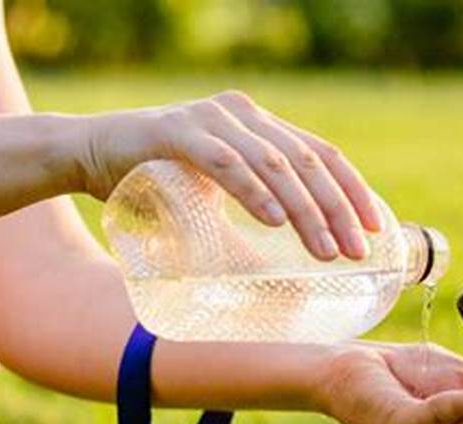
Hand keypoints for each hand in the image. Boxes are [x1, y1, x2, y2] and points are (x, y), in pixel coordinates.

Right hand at [73, 90, 381, 260]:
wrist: (88, 156)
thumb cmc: (159, 184)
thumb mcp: (222, 200)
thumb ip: (261, 213)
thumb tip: (306, 270)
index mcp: (262, 127)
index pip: (322, 154)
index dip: (353, 191)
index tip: (374, 230)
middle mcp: (244, 116)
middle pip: (307, 161)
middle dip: (337, 210)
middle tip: (354, 252)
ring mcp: (211, 119)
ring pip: (275, 164)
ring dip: (305, 210)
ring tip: (324, 250)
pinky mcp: (176, 132)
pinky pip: (226, 162)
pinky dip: (254, 192)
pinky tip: (275, 222)